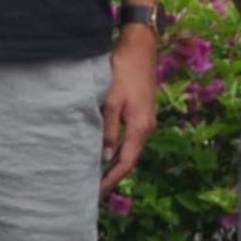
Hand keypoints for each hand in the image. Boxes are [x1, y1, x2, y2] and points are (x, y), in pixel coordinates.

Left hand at [102, 27, 157, 188]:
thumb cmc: (123, 71)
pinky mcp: (142, 113)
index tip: (97, 193)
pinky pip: (130, 138)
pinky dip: (118, 149)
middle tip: (94, 190)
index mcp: (140, 128)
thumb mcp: (111, 101)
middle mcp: (146, 128)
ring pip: (130, 149)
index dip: (112, 180)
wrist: (141, 48)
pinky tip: (105, 151)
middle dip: (113, 175)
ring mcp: (146, 120)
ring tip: (97, 174)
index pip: (125, 163)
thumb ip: (108, 130)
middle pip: (129, 159)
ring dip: (115, 163)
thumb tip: (104, 157)